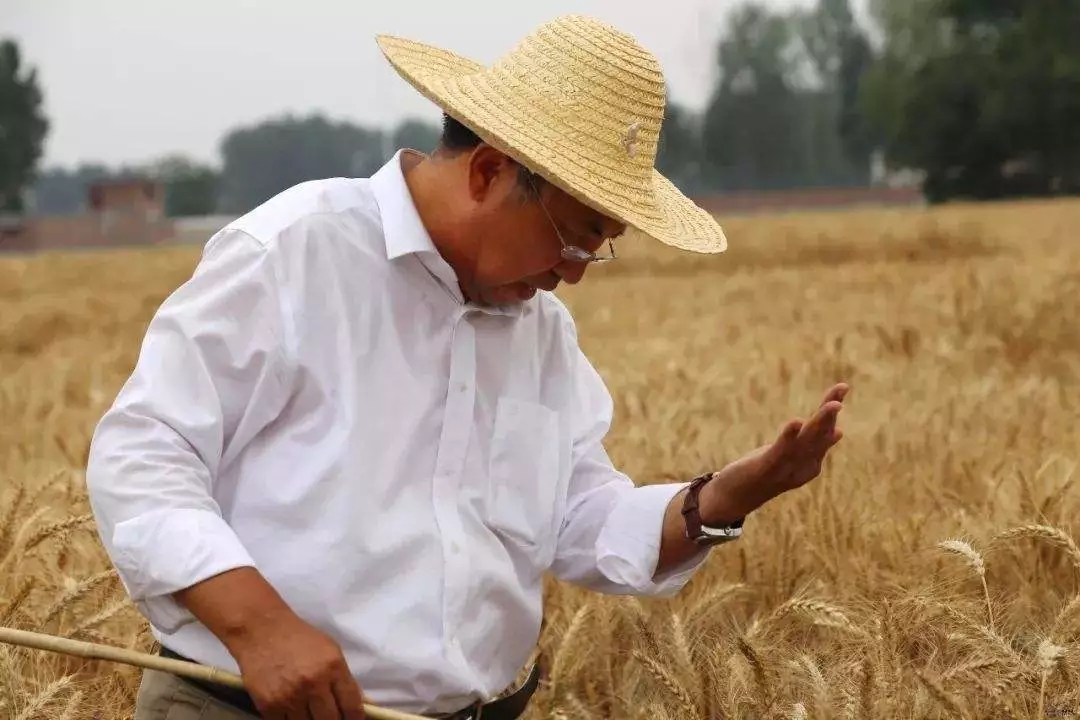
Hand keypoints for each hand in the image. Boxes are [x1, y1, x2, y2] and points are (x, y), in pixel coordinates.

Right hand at [227, 610, 365, 719]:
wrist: (261, 630)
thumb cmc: (300, 638)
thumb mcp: (330, 650)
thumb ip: (344, 678)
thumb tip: (361, 703)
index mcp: (333, 668)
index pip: (352, 705)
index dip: (355, 718)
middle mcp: (313, 684)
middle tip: (330, 716)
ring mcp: (290, 697)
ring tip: (311, 713)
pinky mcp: (269, 705)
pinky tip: (292, 712)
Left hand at [700, 382, 849, 522]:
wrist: (737, 497)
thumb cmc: (767, 474)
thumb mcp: (793, 457)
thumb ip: (814, 446)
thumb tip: (839, 431)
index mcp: (811, 463)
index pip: (825, 433)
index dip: (832, 410)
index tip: (841, 387)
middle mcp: (803, 467)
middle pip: (819, 436)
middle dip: (830, 415)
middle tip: (842, 391)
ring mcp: (786, 468)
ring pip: (806, 442)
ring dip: (820, 422)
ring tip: (833, 404)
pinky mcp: (766, 468)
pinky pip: (780, 451)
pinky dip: (789, 436)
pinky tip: (796, 422)